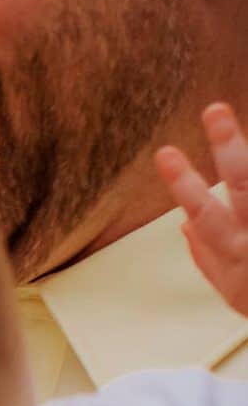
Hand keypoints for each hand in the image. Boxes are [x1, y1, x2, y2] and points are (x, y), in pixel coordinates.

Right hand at [156, 101, 247, 316]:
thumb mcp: (235, 293)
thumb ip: (207, 258)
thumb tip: (182, 224)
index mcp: (235, 253)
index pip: (203, 212)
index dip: (184, 183)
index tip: (166, 153)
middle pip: (243, 185)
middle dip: (227, 148)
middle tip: (215, 111)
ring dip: (239, 152)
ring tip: (221, 118)